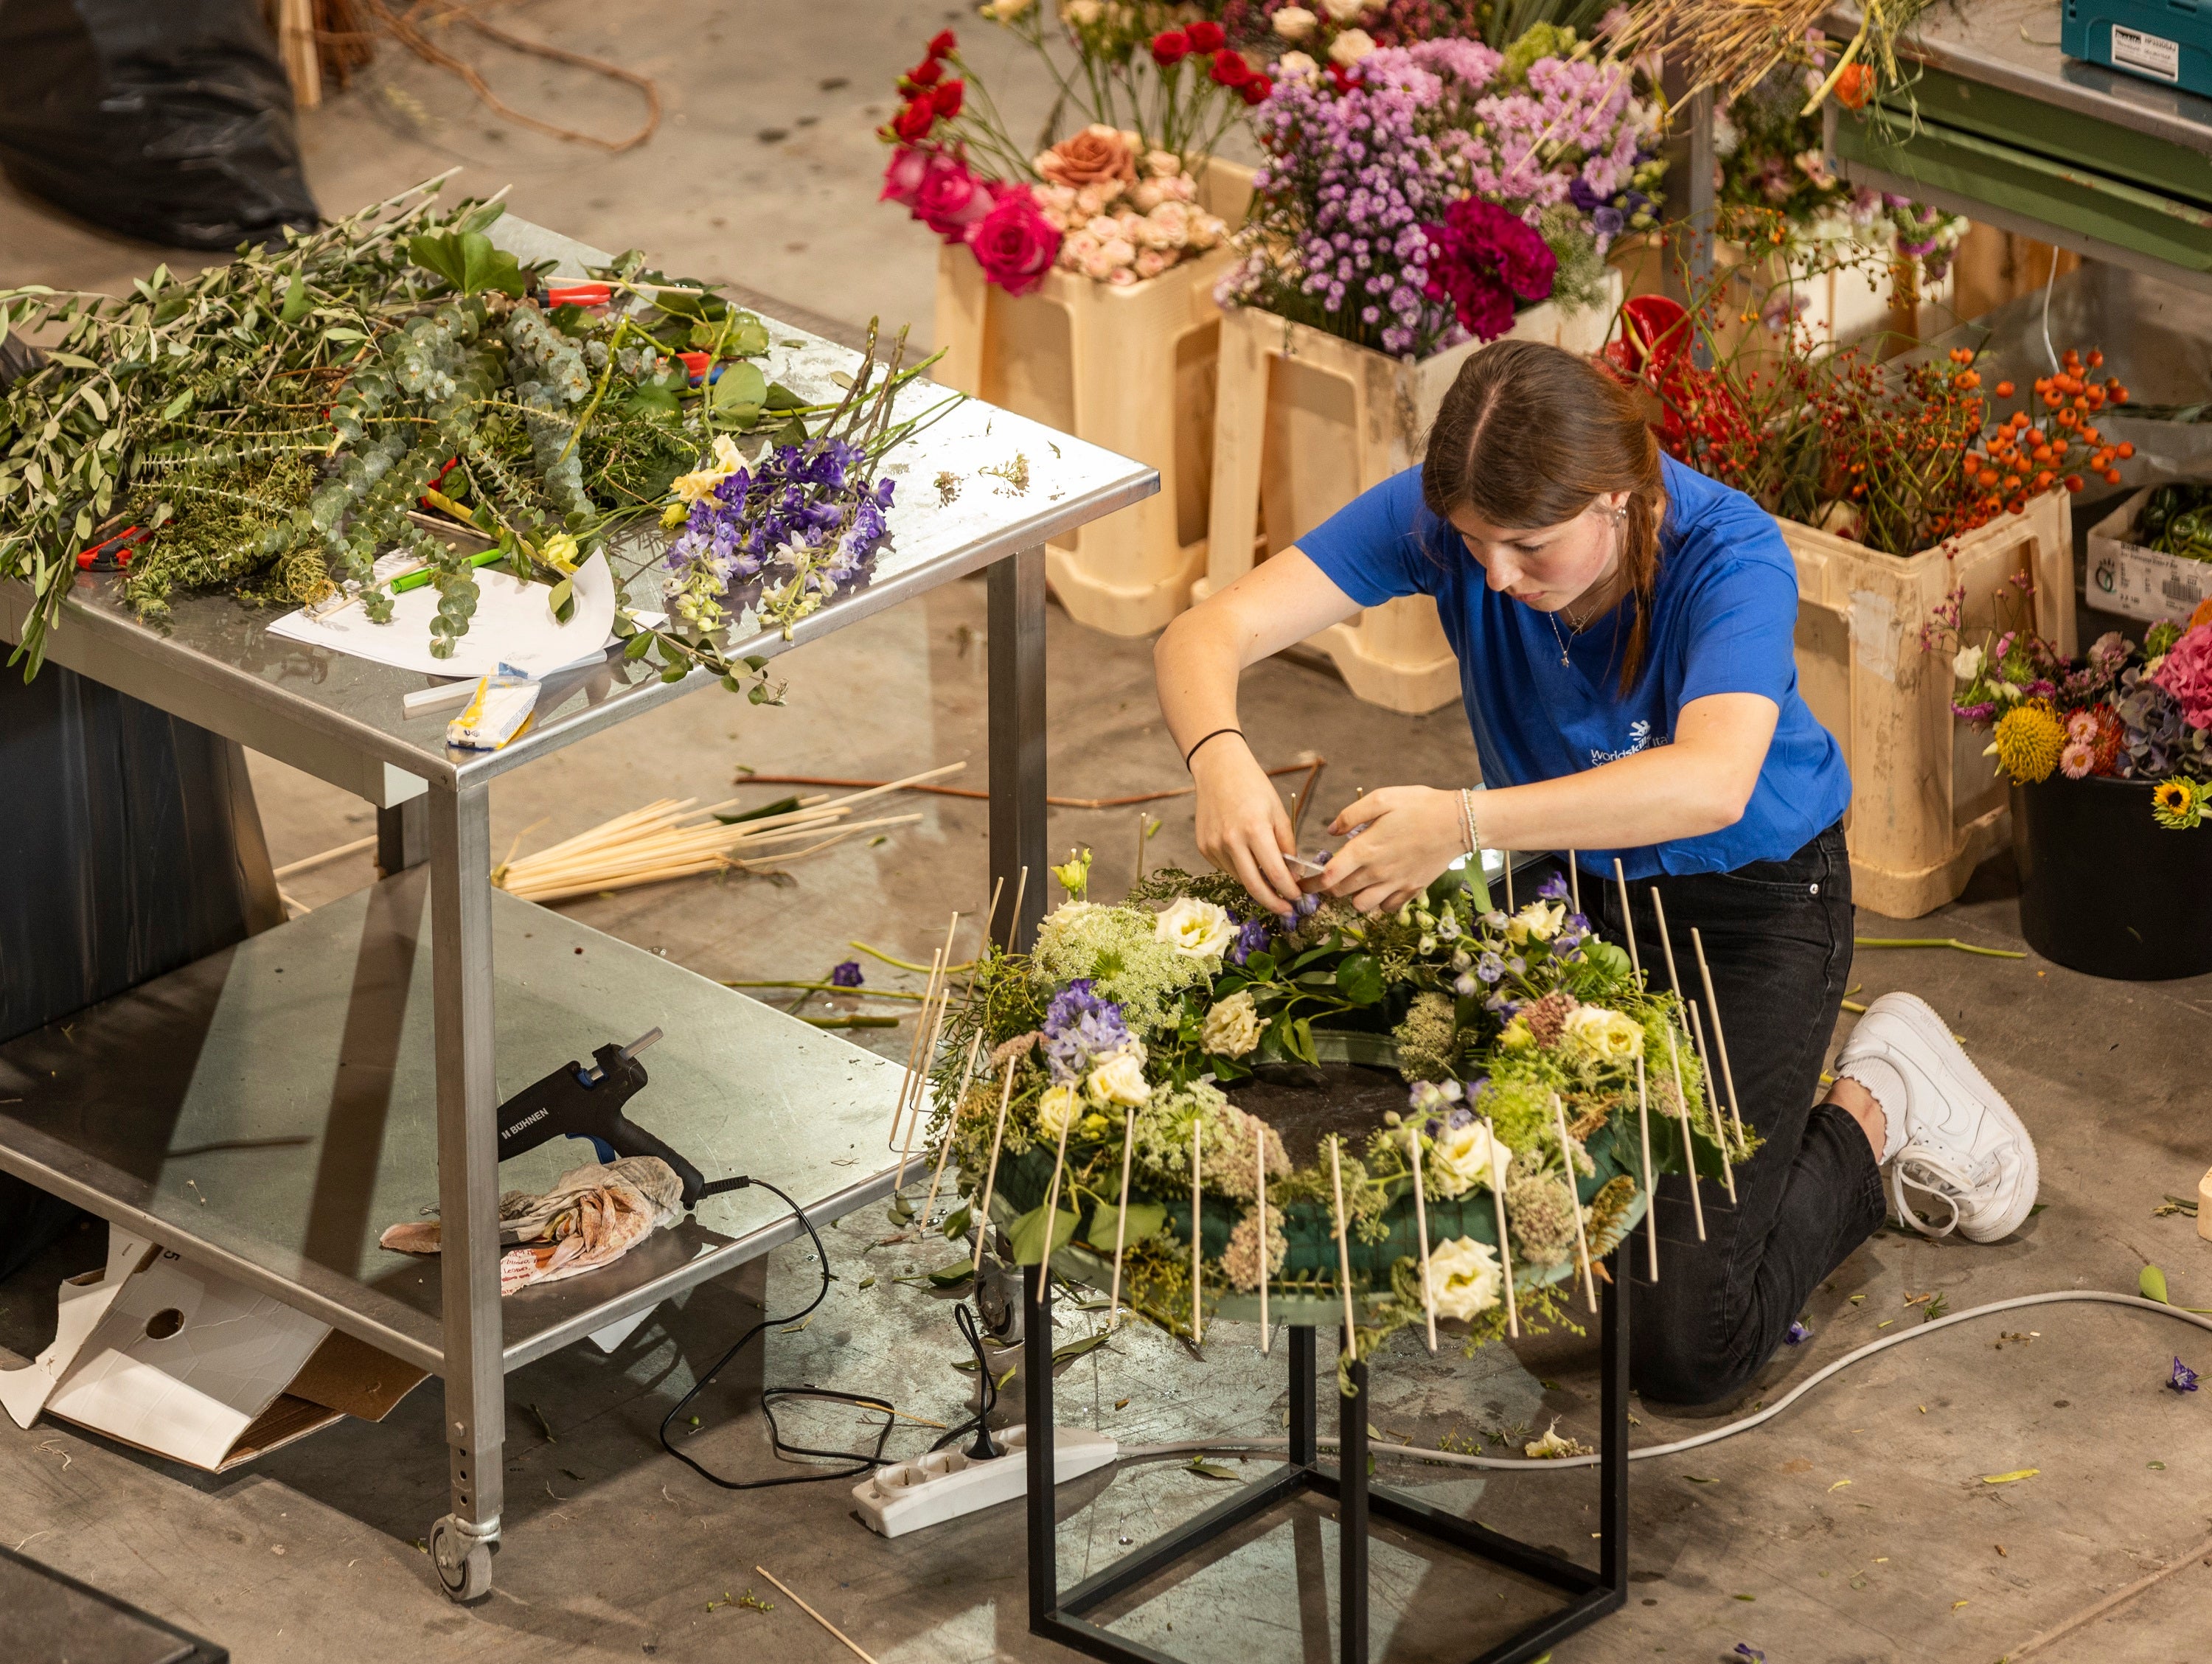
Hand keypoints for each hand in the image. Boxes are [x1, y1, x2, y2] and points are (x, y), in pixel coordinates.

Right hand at [1192, 738, 1300, 913]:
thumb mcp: (1278, 812)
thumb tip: (1293, 875)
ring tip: (1269, 877)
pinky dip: (1241, 869)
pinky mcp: (1203, 848)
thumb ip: (1287, 845)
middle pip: (1253, 886)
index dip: (1288, 891)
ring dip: (1257, 883)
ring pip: (1240, 878)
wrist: (1218, 769)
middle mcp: (1230, 840)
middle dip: (1273, 903)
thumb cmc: (1253, 787)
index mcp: (1254, 829)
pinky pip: (1227, 868)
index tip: (1298, 899)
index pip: (1274, 873)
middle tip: (1286, 911)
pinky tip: (1246, 855)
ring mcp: (1213, 846)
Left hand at [1321, 787, 1461, 914]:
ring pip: (1361, 906)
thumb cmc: (1420, 805)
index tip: (1303, 883)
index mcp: (1365, 849)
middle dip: (1329, 888)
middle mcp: (1377, 872)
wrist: (1459, 822)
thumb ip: (1351, 815)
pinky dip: (1378, 904)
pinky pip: (1387, 909)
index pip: (1328, 877)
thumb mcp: (1382, 798)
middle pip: (1340, 893)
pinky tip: (1379, 888)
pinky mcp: (1412, 890)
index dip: (1310, 883)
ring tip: (1356, 882)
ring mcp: (1395, 884)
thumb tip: (1330, 831)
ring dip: (1353, 897)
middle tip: (1330, 876)